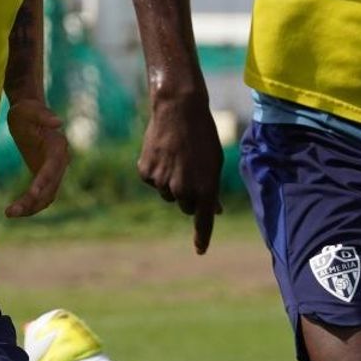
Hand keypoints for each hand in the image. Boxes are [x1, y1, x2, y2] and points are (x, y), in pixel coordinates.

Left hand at [4, 99, 69, 217]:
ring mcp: (54, 171)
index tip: (32, 193)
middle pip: (50, 188)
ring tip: (9, 213)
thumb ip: (43, 115)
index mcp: (57, 147)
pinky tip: (15, 211)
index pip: (52, 168)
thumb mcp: (29, 109)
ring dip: (31, 208)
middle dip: (33, 201)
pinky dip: (31, 205)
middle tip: (11, 211)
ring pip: (47, 196)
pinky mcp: (44, 175)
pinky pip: (41, 196)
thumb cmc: (27, 109)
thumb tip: (59, 122)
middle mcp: (60, 161)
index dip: (44, 181)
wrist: (27, 114)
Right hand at [137, 93, 222, 253]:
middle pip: (185, 206)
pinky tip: (162, 152)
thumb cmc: (202, 136)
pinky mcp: (145, 173)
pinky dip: (156, 171)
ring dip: (172, 181)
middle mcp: (183, 190)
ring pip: (167, 194)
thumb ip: (212, 189)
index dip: (202, 237)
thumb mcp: (214, 163)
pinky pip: (152, 181)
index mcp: (205, 189)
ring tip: (177, 156)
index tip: (200, 250)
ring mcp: (162, 182)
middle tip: (191, 170)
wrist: (178, 109)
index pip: (203, 221)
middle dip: (189, 195)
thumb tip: (214, 210)